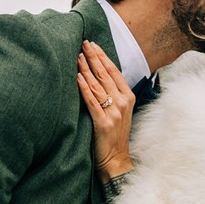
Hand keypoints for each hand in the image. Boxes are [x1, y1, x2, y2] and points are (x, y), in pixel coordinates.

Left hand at [76, 40, 134, 180]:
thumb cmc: (114, 135)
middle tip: (83, 43)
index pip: (114, 71)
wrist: (116, 160)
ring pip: (98, 85)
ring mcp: (114, 112)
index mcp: (128, 97)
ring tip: (77, 56)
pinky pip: (92, 101)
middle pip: (105, 74)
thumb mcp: (119, 112)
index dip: (103, 57)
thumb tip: (97, 76)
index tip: (93, 44)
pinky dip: (84, 88)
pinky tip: (77, 77)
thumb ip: (112, 95)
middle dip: (94, 57)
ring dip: (86, 69)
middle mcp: (122, 102)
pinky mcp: (103, 123)